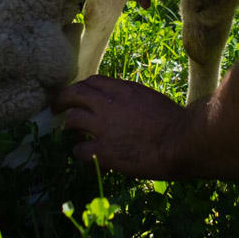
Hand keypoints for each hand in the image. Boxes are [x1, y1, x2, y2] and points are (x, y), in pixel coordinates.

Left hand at [54, 76, 189, 177]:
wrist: (182, 141)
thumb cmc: (177, 122)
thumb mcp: (151, 99)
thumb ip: (132, 99)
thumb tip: (123, 105)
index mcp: (123, 90)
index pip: (93, 81)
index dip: (81, 88)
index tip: (78, 95)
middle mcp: (108, 104)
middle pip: (74, 94)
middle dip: (62, 100)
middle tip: (56, 108)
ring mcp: (103, 127)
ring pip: (72, 120)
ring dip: (69, 126)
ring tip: (70, 133)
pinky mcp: (104, 151)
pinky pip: (79, 150)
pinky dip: (78, 152)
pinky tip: (84, 156)